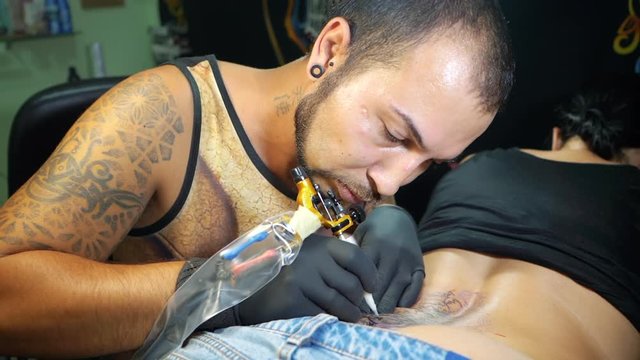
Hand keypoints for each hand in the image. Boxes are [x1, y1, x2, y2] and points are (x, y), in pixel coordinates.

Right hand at [236, 233, 376, 323]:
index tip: (371, 287)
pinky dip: (329, 320)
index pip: (355, 256)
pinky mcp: (293, 300)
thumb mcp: (308, 256)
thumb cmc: (284, 273)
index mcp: (319, 245)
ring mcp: (301, 279)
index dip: (369, 274)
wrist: (247, 290)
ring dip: (350, 314)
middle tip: (359, 308)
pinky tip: (327, 319)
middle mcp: (311, 259)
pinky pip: (322, 315)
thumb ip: (332, 261)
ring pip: (340, 303)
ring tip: (350, 316)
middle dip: (358, 300)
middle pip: (351, 284)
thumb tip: (366, 283)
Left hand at [354, 205, 424, 312]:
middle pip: (381, 285)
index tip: (352, 303)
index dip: (358, 291)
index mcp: (376, 246)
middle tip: (362, 315)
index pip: (365, 274)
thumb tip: (344, 275)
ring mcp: (408, 263)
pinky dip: (406, 300)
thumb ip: (353, 251)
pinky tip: (396, 307)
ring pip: (398, 289)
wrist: (399, 218)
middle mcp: (393, 255)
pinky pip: (415, 288)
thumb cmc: (374, 228)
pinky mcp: (420, 267)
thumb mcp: (360, 233)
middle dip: (371, 303)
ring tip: (377, 316)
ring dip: (387, 305)